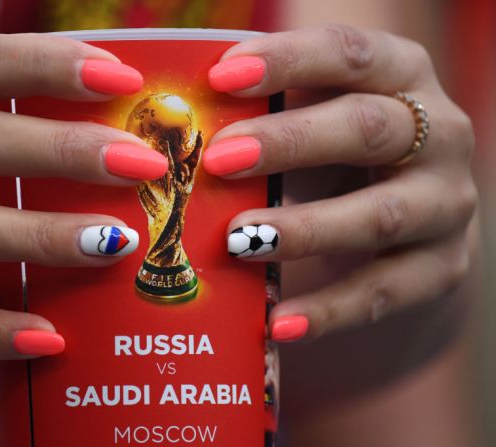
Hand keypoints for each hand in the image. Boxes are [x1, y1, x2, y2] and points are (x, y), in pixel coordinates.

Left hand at [203, 24, 476, 341]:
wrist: (413, 210)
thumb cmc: (339, 150)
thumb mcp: (315, 115)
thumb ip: (268, 111)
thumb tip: (179, 126)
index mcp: (401, 75)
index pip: (349, 53)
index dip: (288, 60)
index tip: (221, 77)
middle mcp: (438, 131)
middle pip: (366, 128)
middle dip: (289, 142)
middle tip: (219, 161)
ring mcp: (446, 202)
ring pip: (380, 215)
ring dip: (305, 230)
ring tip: (240, 243)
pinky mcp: (442, 265)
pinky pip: (384, 291)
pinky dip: (329, 310)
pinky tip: (278, 323)